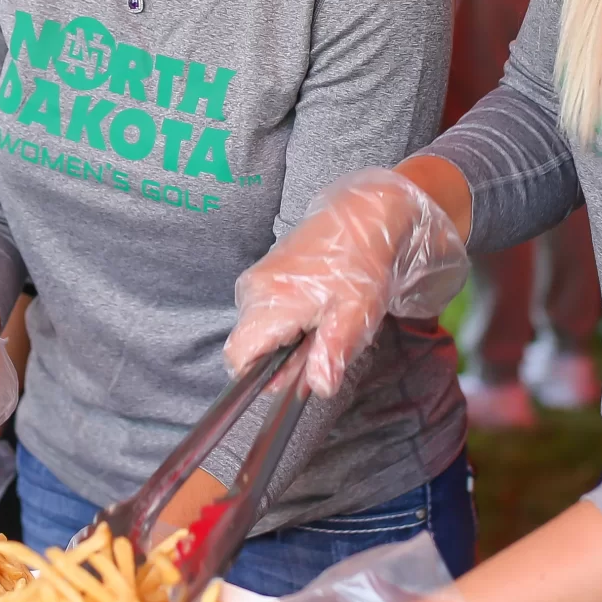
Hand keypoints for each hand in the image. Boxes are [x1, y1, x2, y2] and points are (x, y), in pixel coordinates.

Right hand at [225, 167, 467, 395]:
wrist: (363, 213)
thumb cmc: (361, 262)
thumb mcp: (354, 315)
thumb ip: (330, 354)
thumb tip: (318, 388)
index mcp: (269, 304)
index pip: (237, 358)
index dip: (261, 377)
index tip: (293, 374)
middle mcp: (253, 291)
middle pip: (250, 345)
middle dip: (282, 357)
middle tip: (323, 344)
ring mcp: (256, 279)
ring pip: (259, 329)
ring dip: (287, 338)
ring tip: (325, 321)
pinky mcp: (265, 272)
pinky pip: (265, 309)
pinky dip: (288, 319)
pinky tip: (318, 307)